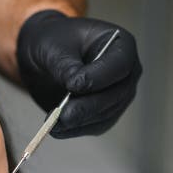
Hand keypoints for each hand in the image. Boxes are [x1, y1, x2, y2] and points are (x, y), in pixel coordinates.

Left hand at [16, 10, 141, 137]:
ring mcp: (119, 96)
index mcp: (121, 44)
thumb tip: (75, 86)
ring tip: (54, 123)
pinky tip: (56, 129)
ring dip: (80, 121)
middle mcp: (127, 72)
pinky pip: (95, 126)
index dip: (99, 77)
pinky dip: (76, 130)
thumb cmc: (53, 42)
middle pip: (116, 94)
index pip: (120, 64)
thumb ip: (67, 66)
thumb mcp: (55, 48)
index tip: (73, 85)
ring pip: (105, 114)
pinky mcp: (105, 114)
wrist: (44, 58)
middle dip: (88, 106)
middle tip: (63, 114)